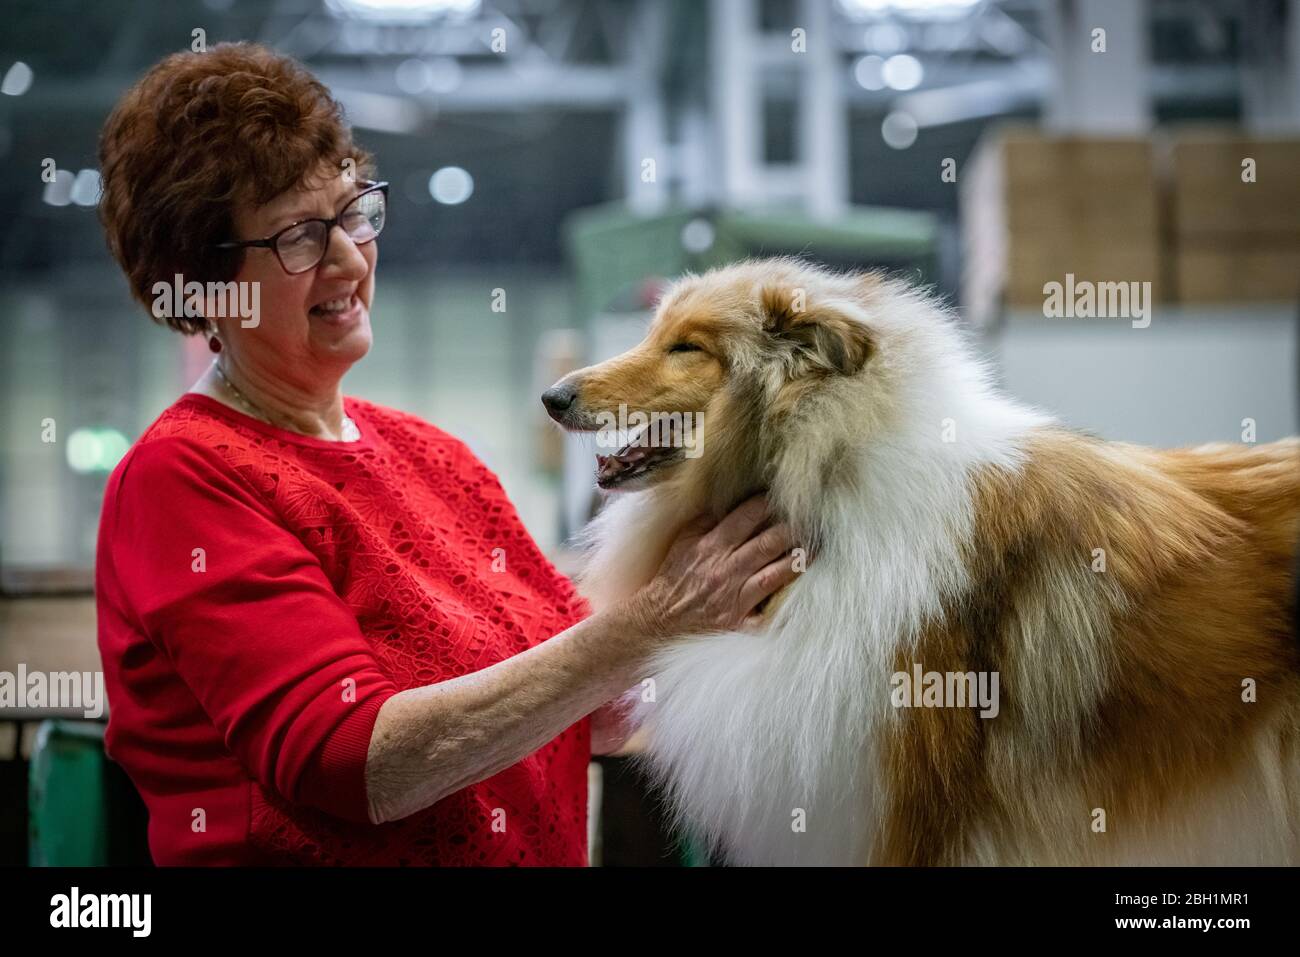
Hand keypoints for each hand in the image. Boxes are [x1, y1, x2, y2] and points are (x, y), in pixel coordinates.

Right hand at [625, 494, 803, 639]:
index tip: (784, 497)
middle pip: (768, 543)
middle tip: (812, 520)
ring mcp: (735, 598)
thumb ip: (706, 521)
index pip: (746, 517)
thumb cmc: (672, 578)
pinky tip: (806, 600)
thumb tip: (728, 502)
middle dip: (793, 529)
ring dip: (798, 561)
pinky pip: (768, 618)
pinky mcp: (739, 623)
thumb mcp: (682, 542)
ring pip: (776, 575)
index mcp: (712, 546)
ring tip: (818, 550)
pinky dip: (785, 611)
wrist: (656, 620)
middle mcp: (726, 569)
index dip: (768, 504)